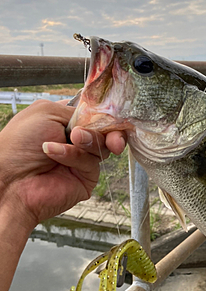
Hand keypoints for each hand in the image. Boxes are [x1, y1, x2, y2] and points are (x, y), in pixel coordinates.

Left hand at [0, 99, 126, 229]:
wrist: (9, 181)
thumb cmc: (17, 145)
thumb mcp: (47, 111)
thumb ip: (78, 110)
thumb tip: (100, 116)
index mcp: (65, 121)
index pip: (95, 113)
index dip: (105, 112)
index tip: (109, 111)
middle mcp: (75, 140)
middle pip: (106, 130)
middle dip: (110, 128)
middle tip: (109, 131)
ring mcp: (81, 159)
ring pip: (103, 145)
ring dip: (88, 139)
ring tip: (72, 139)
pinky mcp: (85, 178)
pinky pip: (92, 163)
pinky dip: (74, 156)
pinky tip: (56, 155)